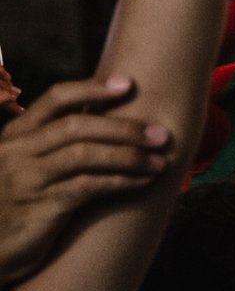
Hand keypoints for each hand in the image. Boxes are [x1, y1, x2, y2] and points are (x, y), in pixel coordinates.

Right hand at [0, 76, 166, 286]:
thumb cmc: (16, 205)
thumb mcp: (27, 167)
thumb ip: (53, 145)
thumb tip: (104, 124)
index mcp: (16, 134)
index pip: (56, 98)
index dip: (92, 88)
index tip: (128, 83)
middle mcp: (17, 151)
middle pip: (76, 126)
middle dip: (124, 128)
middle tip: (161, 134)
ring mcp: (27, 178)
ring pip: (84, 154)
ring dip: (129, 156)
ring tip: (159, 161)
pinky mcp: (40, 207)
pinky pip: (87, 186)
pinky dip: (120, 181)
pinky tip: (142, 181)